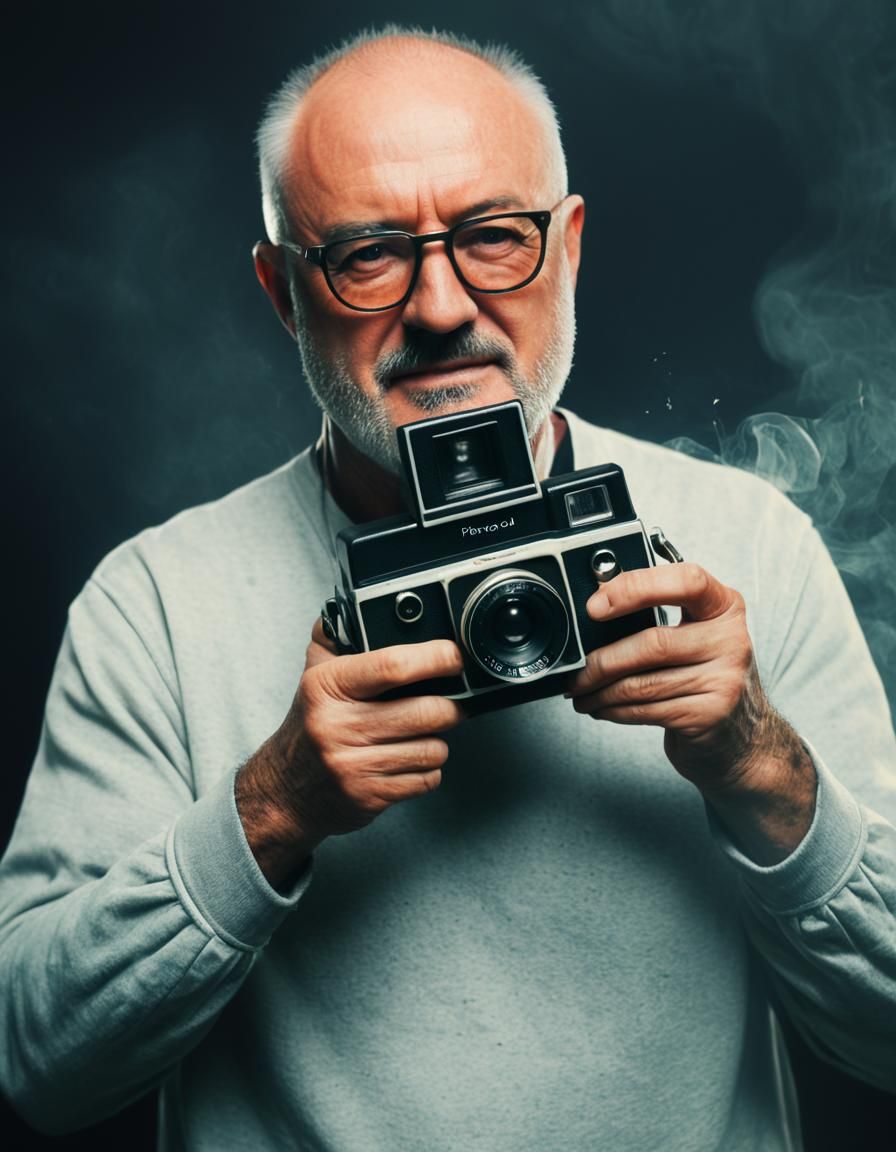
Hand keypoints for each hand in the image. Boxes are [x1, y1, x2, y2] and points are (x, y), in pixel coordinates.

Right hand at [236, 620, 465, 885]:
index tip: (454, 656)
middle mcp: (338, 725)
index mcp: (327, 687)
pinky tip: (409, 760)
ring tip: (421, 734)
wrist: (283, 791)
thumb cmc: (309, 726)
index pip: (391, 665)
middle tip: (451, 701)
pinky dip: (427, 770)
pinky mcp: (368, 796)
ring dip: (437, 741)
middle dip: (451, 706)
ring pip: (432, 748)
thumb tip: (352, 603)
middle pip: (426, 711)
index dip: (435, 658)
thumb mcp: (313, 675)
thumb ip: (333, 636)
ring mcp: (353, 765)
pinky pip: (425, 779)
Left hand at [565, 563, 815, 861]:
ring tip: (581, 691)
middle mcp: (731, 640)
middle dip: (602, 659)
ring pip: (643, 683)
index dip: (637, 588)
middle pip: (653, 643)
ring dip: (600, 690)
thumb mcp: (697, 634)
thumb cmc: (708, 676)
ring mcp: (724, 681)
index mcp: (724, 607)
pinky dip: (614, 710)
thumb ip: (659, 614)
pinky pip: (646, 710)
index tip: (597, 604)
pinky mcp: (709, 716)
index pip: (687, 581)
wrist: (745, 738)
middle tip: (577, 668)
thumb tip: (597, 603)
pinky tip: (602, 707)